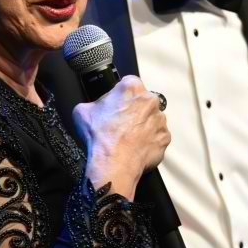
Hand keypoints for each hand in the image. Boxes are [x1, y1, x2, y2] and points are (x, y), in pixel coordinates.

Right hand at [72, 75, 170, 198]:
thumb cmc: (100, 136)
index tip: (115, 106)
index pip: (128, 84)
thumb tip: (94, 107)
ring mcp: (160, 120)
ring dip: (143, 125)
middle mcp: (150, 100)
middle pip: (143, 101)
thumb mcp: (82, 111)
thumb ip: (92, 103)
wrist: (113, 163)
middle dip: (134, 110)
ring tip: (129, 138)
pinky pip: (157, 136)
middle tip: (121, 124)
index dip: (120, 96)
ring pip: (152, 119)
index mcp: (131, 87)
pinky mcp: (165, 137)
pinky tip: (136, 147)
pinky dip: (149, 140)